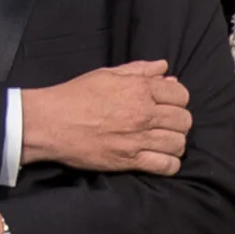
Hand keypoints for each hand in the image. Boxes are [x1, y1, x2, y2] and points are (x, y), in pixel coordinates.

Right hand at [18, 58, 189, 176]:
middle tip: (167, 124)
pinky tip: (162, 159)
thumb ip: (139, 70)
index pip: (181, 95)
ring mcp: (137, 138)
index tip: (169, 104)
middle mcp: (143, 113)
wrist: (50, 122)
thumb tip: (164, 68)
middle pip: (184, 120)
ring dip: (175, 143)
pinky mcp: (129, 160)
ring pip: (178, 143)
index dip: (178, 99)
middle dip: (179, 122)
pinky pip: (165, 165)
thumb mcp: (107, 74)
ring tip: (164, 142)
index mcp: (139, 89)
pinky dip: (169, 164)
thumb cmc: (75, 95)